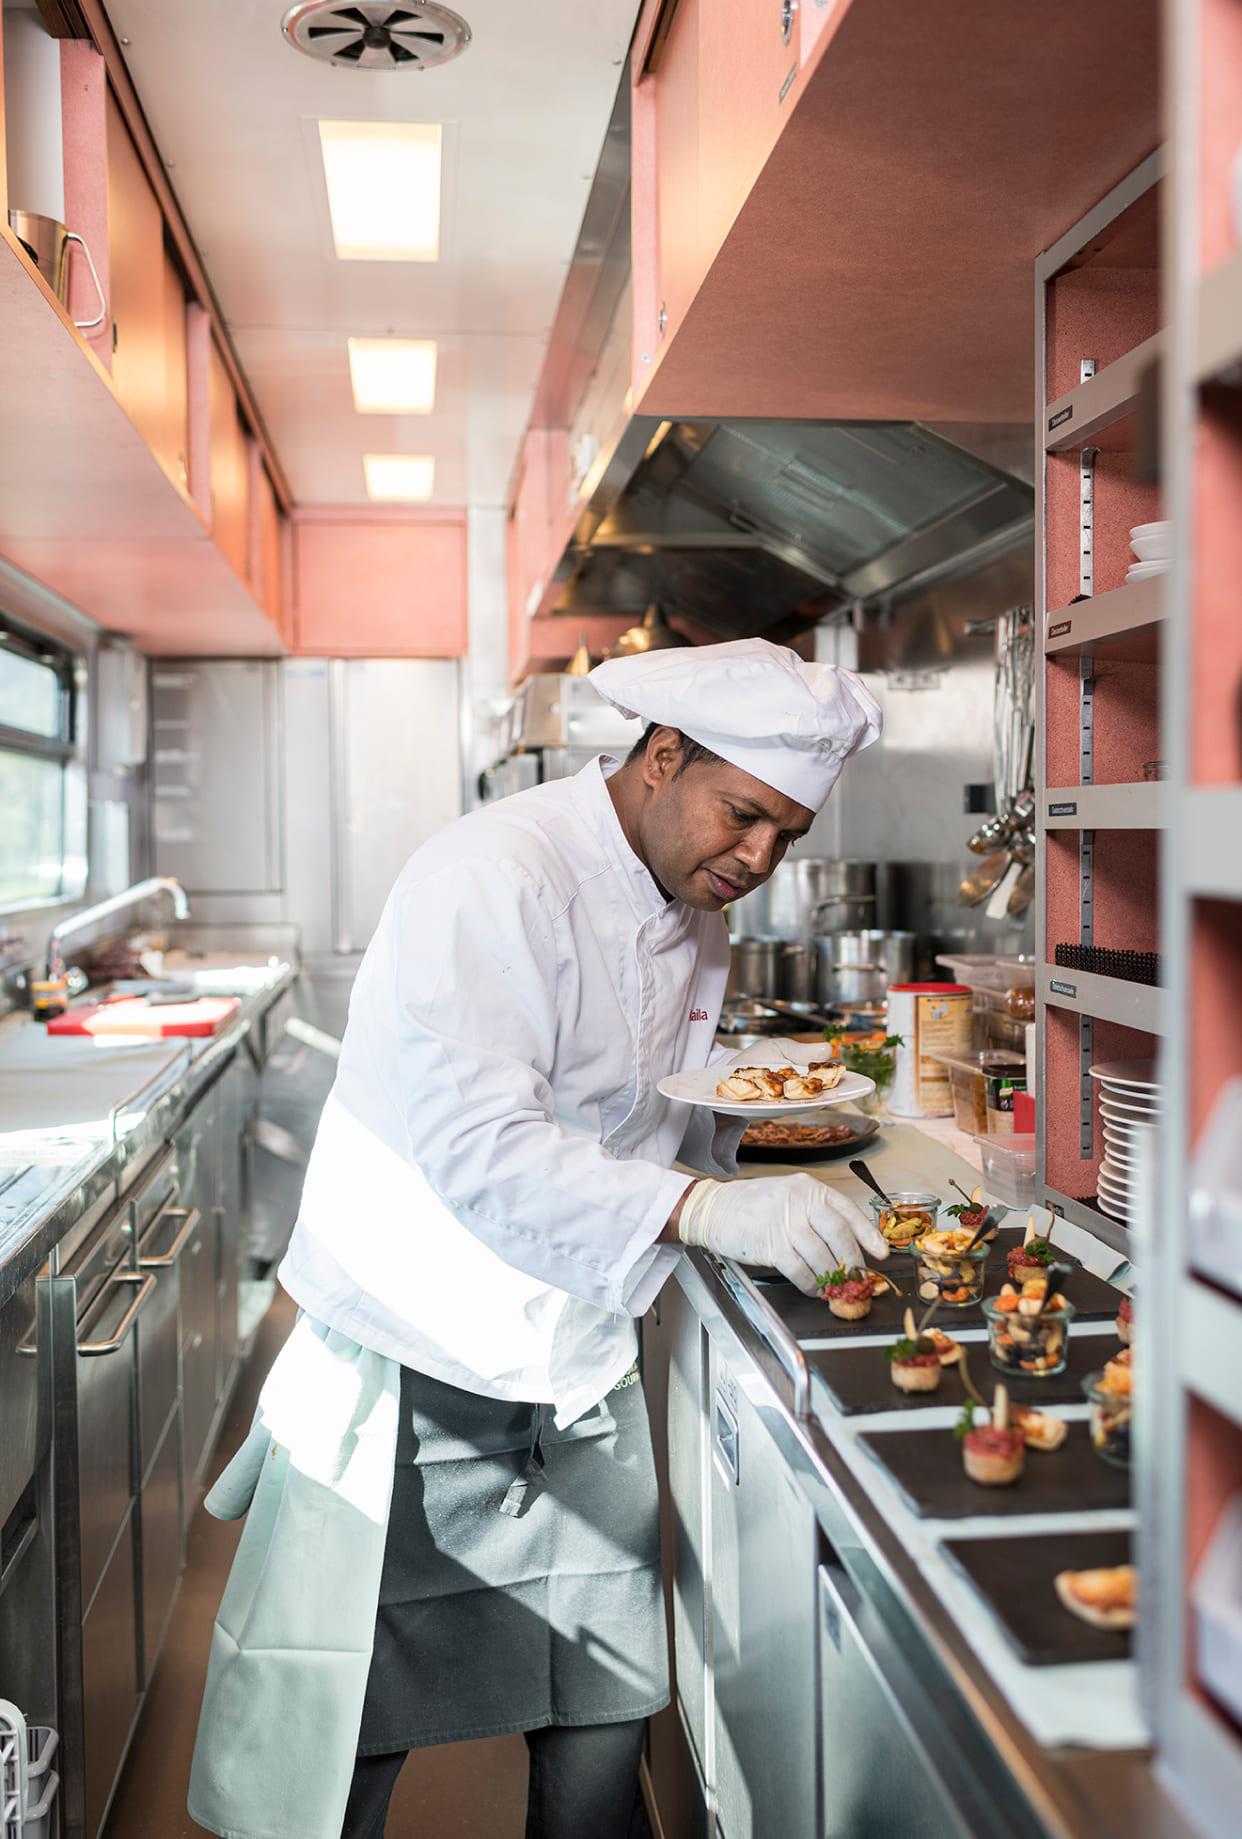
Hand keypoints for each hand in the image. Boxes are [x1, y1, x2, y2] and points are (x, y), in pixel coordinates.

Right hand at [676, 1173, 888, 1294]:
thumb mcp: (788, 1197)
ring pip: (822, 1256)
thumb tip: (847, 1245)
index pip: (847, 1211)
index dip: (868, 1234)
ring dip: (832, 1277)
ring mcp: (784, 1222)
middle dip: (853, 1262)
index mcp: (809, 1189)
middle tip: (857, 1279)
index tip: (881, 1253)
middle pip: (839, 1235)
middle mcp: (800, 1202)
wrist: (713, 1209)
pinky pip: (800, 1270)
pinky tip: (813, 1289)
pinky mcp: (770, 1245)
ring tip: (834, 1287)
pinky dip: (811, 1284)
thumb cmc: (752, 1205)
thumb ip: (815, 1214)